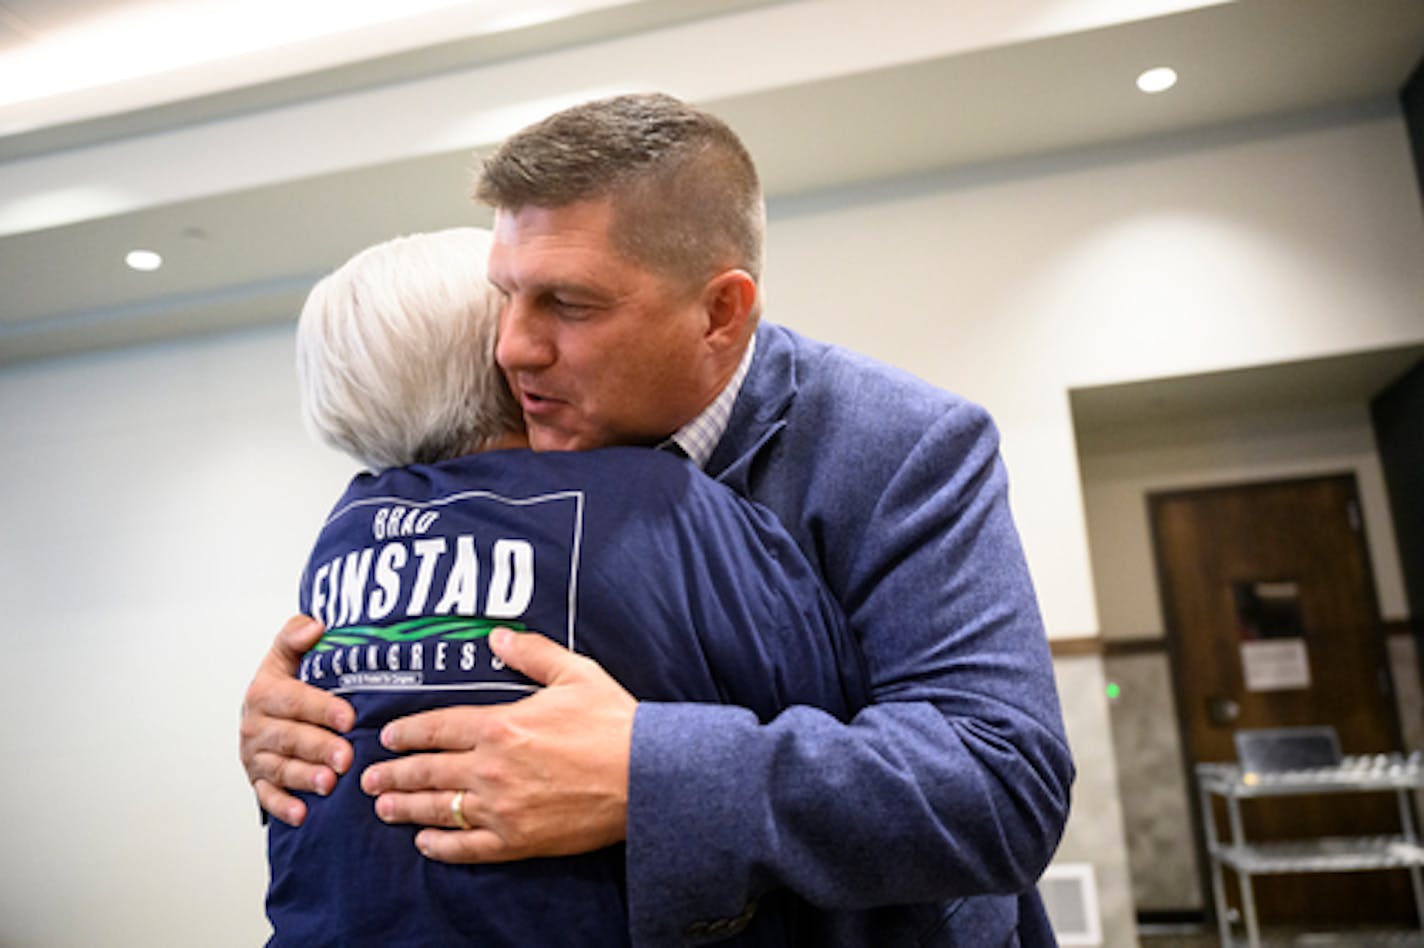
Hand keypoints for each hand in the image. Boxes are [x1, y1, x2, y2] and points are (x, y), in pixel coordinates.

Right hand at [239, 614, 354, 825]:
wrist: (259, 714)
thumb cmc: (282, 686)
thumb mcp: (285, 657)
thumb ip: (294, 637)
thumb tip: (315, 625)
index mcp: (264, 693)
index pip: (293, 700)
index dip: (321, 709)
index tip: (348, 717)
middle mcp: (256, 726)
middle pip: (288, 738)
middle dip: (318, 748)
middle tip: (346, 758)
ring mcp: (255, 756)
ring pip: (280, 768)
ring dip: (304, 777)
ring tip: (330, 783)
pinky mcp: (257, 780)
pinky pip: (267, 796)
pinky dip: (283, 806)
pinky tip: (302, 813)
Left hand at [361, 627, 635, 862]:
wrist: (647, 776)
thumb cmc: (614, 722)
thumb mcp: (575, 673)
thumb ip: (531, 653)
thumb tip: (497, 637)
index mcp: (500, 725)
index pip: (436, 728)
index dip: (406, 733)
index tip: (386, 737)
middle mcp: (491, 769)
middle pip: (426, 771)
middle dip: (392, 775)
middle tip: (368, 778)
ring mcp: (501, 809)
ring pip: (438, 810)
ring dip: (405, 809)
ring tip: (382, 808)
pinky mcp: (517, 841)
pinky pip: (467, 847)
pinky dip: (440, 846)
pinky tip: (425, 843)